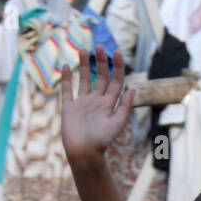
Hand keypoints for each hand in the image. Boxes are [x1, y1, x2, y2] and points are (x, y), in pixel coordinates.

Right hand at [60, 44, 134, 164]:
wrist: (84, 154)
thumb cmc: (101, 142)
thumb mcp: (117, 123)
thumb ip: (124, 106)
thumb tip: (133, 89)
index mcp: (109, 104)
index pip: (115, 81)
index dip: (117, 67)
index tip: (116, 52)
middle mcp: (96, 101)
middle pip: (101, 77)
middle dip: (101, 61)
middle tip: (99, 46)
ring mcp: (82, 104)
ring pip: (84, 79)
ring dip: (84, 64)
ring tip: (83, 49)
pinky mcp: (69, 108)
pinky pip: (67, 90)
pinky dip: (66, 78)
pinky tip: (66, 66)